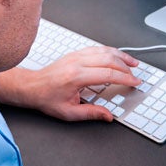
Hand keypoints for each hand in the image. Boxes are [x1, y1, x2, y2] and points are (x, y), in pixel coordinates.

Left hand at [0, 46, 140, 120]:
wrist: (31, 87)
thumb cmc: (46, 98)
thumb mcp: (69, 112)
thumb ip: (91, 114)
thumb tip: (108, 116)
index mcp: (76, 76)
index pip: (108, 74)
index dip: (125, 78)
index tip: (135, 82)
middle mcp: (77, 63)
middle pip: (109, 59)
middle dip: (126, 67)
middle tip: (135, 76)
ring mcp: (76, 56)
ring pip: (104, 51)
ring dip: (121, 56)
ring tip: (133, 63)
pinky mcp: (75, 54)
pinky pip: (97, 49)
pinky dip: (111, 52)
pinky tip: (118, 57)